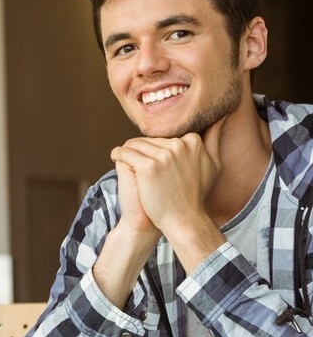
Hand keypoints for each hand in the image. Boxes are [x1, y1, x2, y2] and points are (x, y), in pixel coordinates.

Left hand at [109, 120, 221, 237]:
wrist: (183, 219)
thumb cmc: (195, 194)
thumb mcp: (213, 165)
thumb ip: (214, 139)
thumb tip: (220, 117)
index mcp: (192, 141)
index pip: (164, 136)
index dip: (156, 148)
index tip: (154, 163)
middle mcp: (179, 145)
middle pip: (148, 139)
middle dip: (142, 150)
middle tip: (138, 165)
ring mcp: (163, 156)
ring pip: (134, 144)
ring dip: (127, 152)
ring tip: (126, 162)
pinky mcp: (148, 167)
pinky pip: (123, 152)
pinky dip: (117, 155)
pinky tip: (116, 160)